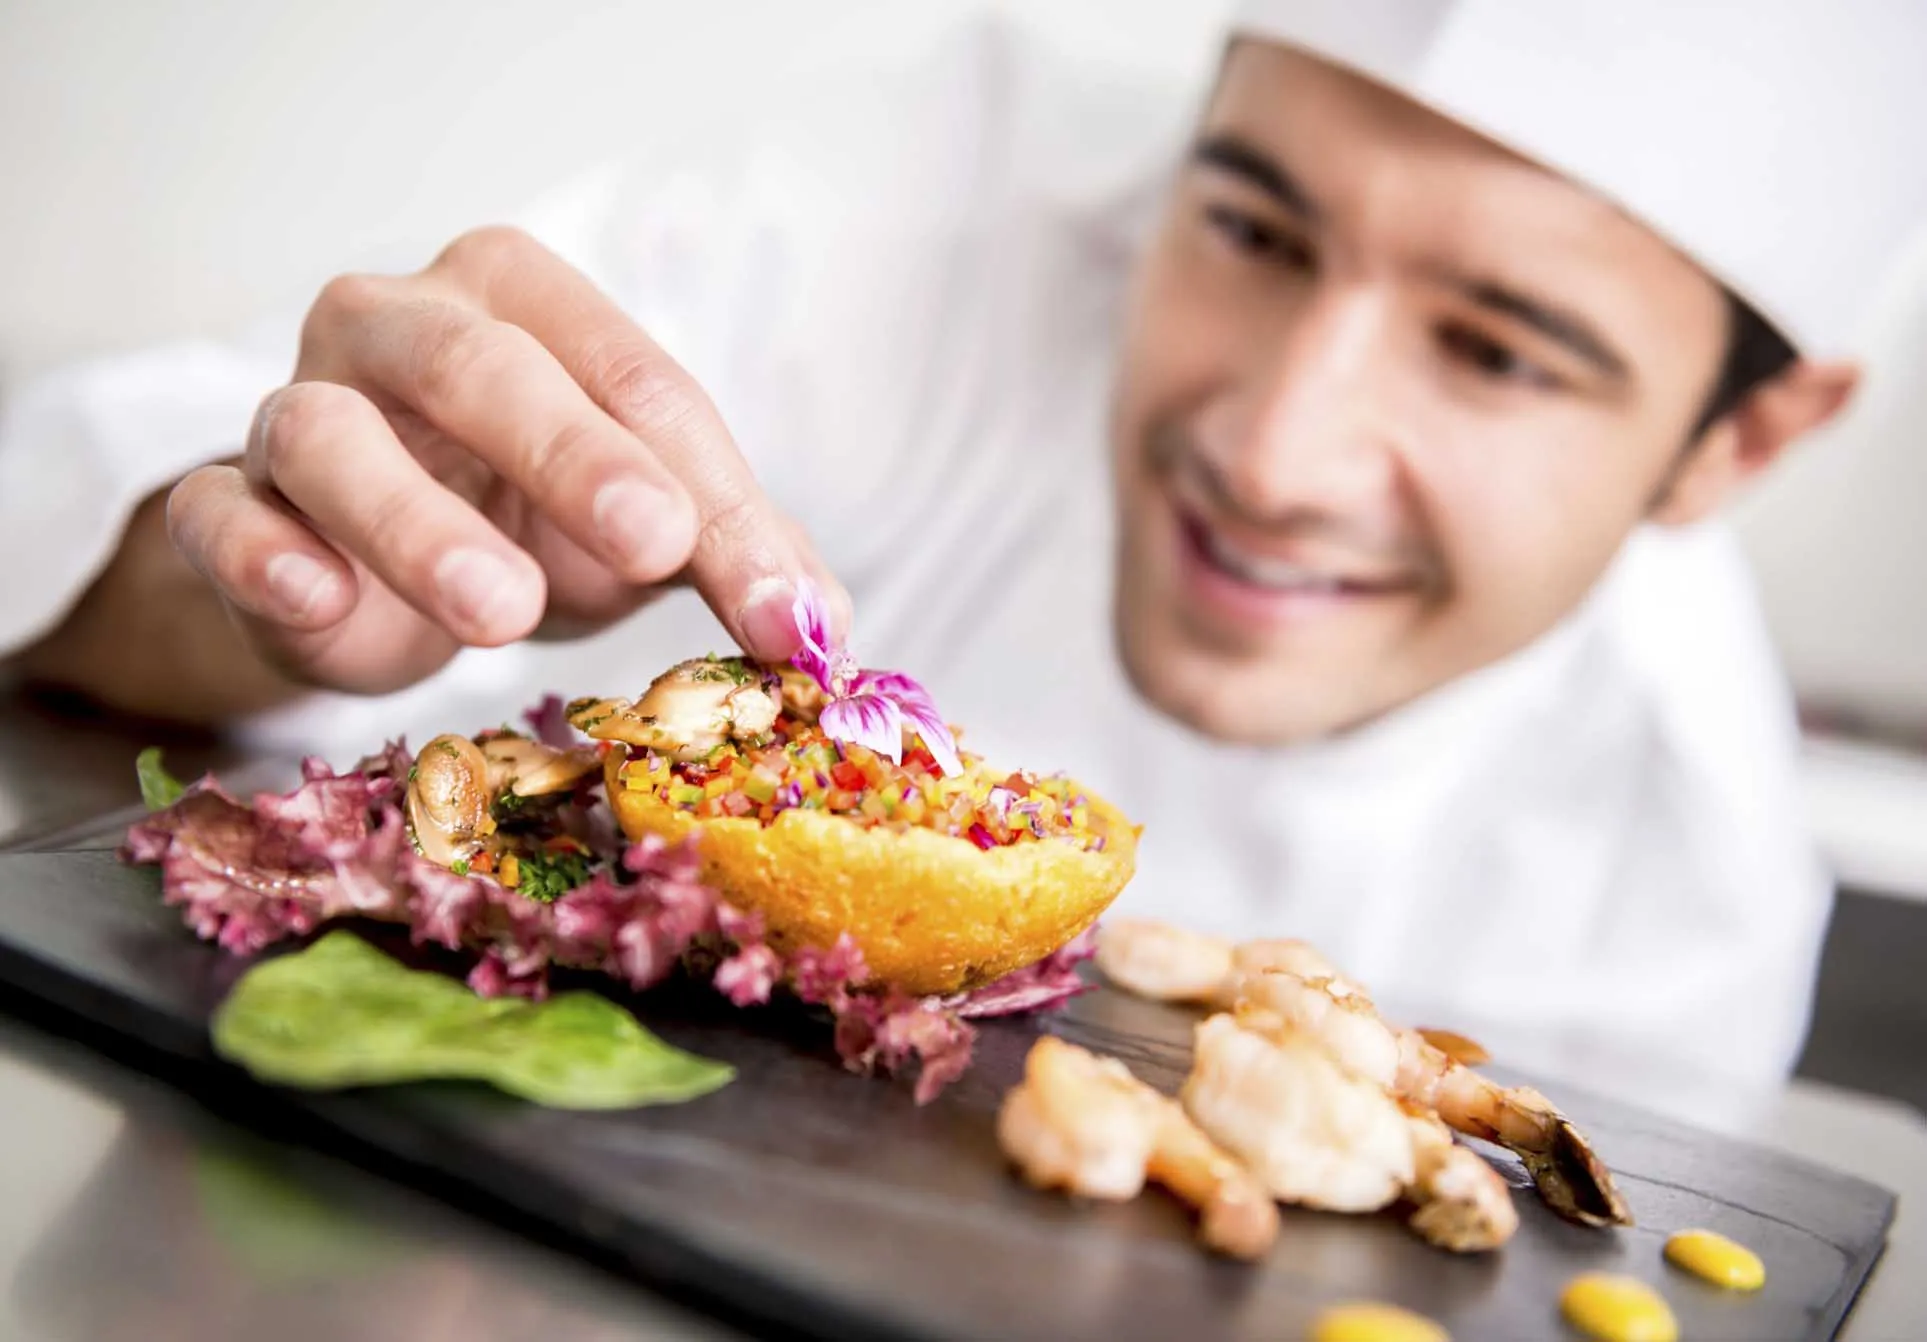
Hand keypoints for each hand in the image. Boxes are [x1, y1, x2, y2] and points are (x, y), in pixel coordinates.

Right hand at [163, 226, 847, 694]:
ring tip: (500, 610)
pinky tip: (321, 599)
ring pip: (333, 434)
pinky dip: (262, 553)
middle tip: (653, 541)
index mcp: (524, 301)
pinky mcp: (230, 501)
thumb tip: (820, 628)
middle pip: (483, 363)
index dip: (714, 496)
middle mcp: (401, 325)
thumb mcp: (645, 524)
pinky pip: (221, 512)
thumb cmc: (524, 515)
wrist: (380, 577)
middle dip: (573, 451)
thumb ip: (732, 554)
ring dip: (417, 521)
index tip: (780, 611)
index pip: (635, 381)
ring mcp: (301, 405)